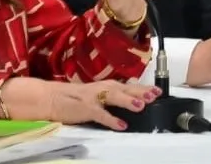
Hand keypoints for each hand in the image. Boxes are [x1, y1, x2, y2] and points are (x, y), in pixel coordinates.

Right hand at [45, 80, 161, 128]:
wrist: (51, 98)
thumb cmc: (76, 98)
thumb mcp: (98, 94)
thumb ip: (114, 97)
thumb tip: (134, 99)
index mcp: (107, 85)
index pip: (129, 86)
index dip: (144, 88)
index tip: (159, 90)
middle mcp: (102, 88)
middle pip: (125, 88)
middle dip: (141, 91)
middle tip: (155, 95)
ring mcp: (93, 98)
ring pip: (113, 97)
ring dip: (127, 100)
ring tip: (141, 105)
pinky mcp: (85, 108)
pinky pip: (100, 114)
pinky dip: (111, 119)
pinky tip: (121, 124)